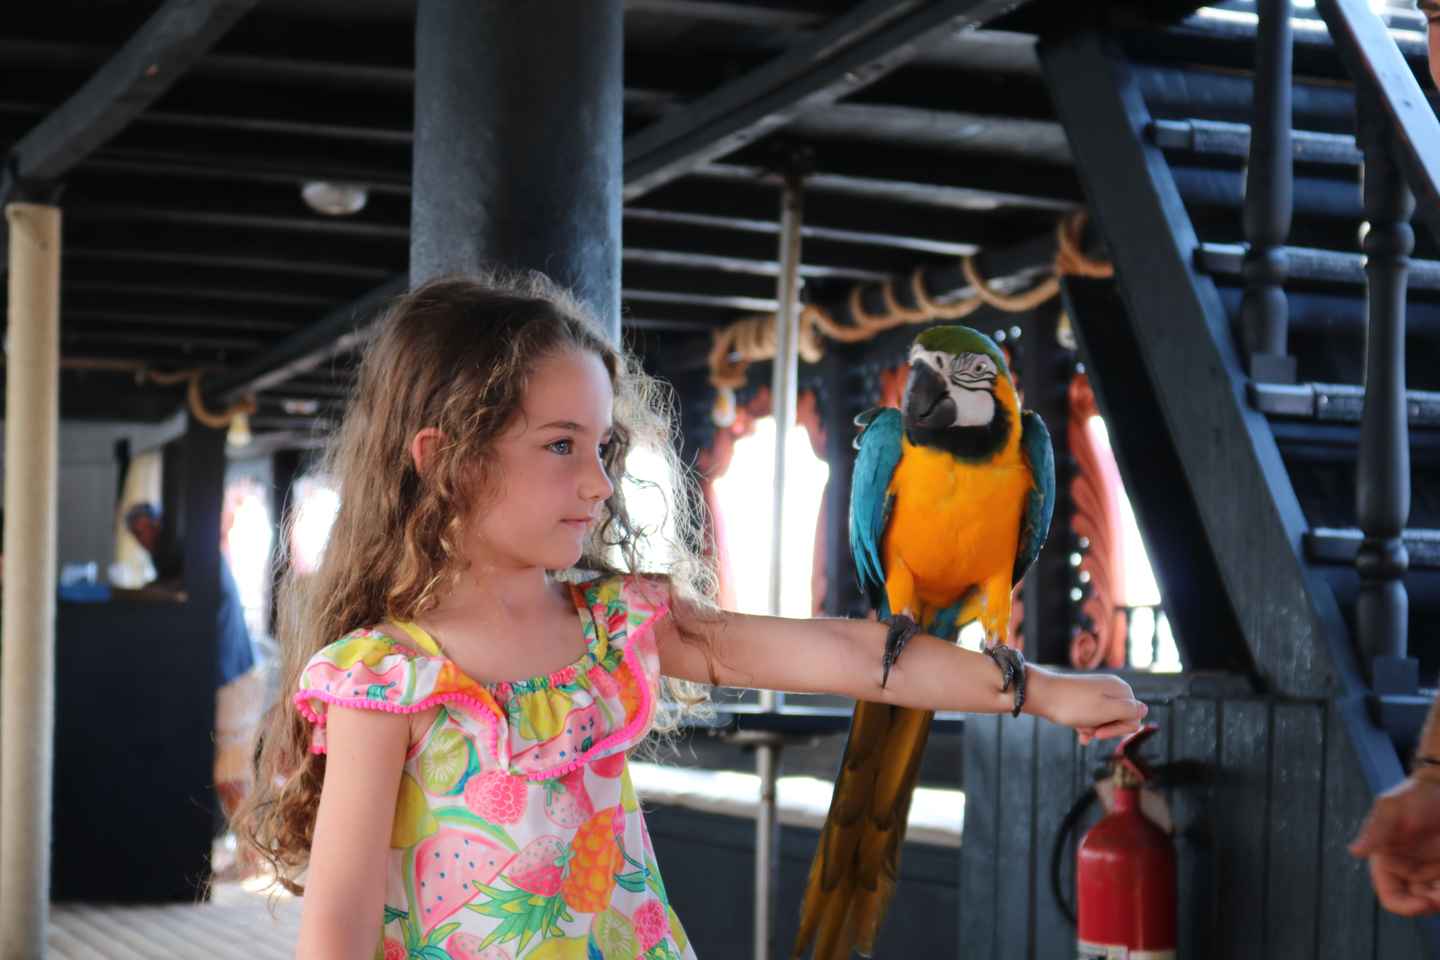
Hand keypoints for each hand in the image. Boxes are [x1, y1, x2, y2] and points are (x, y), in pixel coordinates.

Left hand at [1025, 668, 1146, 744]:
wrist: (1041, 695)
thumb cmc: (1074, 705)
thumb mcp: (1107, 711)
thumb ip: (1130, 711)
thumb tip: (1145, 709)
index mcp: (1122, 689)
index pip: (1135, 718)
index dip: (1119, 729)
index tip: (1101, 732)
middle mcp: (1112, 688)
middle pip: (1121, 719)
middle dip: (1106, 729)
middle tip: (1089, 730)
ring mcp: (1098, 692)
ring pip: (1106, 720)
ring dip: (1094, 728)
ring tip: (1080, 728)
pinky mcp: (1085, 697)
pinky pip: (1094, 716)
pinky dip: (1087, 725)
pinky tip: (1078, 732)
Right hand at [1349, 775, 1439, 915]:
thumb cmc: (1417, 794)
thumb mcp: (1392, 808)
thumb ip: (1376, 830)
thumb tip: (1354, 851)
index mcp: (1386, 860)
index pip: (1391, 895)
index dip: (1405, 906)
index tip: (1425, 903)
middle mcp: (1407, 869)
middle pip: (1416, 903)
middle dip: (1430, 905)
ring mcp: (1429, 870)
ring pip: (1433, 898)